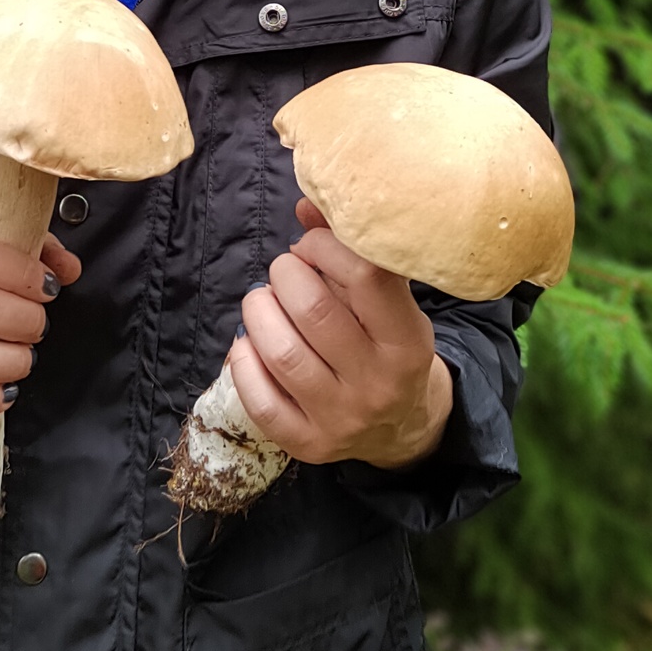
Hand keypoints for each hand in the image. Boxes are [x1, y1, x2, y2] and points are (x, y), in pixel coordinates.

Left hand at [227, 198, 453, 471]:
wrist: (404, 428)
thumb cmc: (389, 345)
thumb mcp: (389, 301)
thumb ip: (348, 250)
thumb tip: (304, 205)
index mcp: (408, 341)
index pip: (365, 277)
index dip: (324, 247)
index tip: (310, 244)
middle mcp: (378, 383)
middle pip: (314, 311)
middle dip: (286, 275)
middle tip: (285, 271)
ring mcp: (342, 418)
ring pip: (282, 354)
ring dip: (259, 312)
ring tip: (263, 301)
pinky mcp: (310, 444)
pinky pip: (260, 401)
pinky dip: (243, 362)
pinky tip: (248, 343)